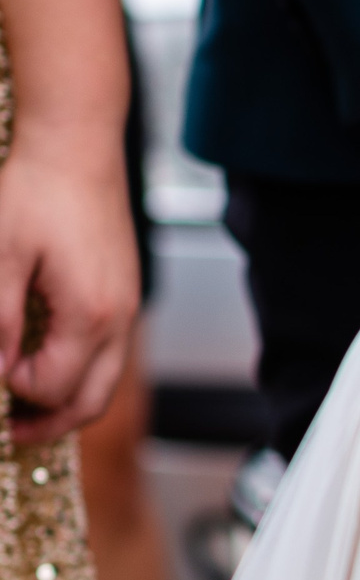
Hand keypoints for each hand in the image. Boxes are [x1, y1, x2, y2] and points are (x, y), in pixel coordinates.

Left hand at [0, 127, 138, 442]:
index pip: (52, 386)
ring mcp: (126, 310)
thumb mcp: (0, 254)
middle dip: (49, 423)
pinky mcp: (123, 297)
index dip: (12, 391)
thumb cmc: (37, 189)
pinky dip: (78, 372)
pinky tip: (47, 360)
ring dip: (65, 400)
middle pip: (91, 402)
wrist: (78, 147)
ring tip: (24, 404)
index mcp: (89, 315)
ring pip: (103, 382)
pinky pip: (107, 355)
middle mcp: (118, 320)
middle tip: (10, 432)